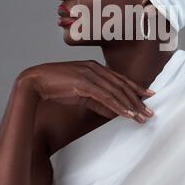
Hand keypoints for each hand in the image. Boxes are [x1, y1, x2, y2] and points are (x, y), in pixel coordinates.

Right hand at [17, 60, 154, 122]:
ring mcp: (90, 75)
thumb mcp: (80, 93)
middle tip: (150, 111)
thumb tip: (112, 112)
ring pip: (116, 92)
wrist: (35, 81)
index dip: (135, 87)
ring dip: (131, 106)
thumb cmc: (55, 86)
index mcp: (95, 67)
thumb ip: (97, 101)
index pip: (120, 79)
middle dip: (138, 100)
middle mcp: (95, 69)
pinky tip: (127, 115)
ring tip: (142, 117)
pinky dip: (118, 106)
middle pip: (122, 86)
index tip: (149, 95)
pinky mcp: (84, 84)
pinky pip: (106, 97)